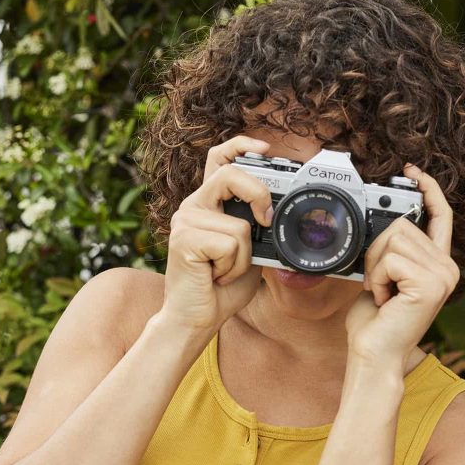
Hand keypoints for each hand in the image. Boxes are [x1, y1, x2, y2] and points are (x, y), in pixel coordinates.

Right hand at [160, 135, 273, 332]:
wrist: (196, 318)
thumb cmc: (220, 288)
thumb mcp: (249, 253)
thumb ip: (258, 230)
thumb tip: (280, 215)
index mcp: (209, 205)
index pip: (219, 158)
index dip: (241, 145)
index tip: (265, 149)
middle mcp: (193, 206)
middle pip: (230, 174)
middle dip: (259, 194)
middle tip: (266, 221)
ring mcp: (186, 221)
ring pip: (239, 224)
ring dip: (244, 257)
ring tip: (224, 271)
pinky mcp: (184, 239)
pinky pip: (230, 244)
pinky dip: (233, 267)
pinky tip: (216, 277)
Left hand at [344, 163, 459, 371]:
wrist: (374, 354)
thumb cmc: (375, 323)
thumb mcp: (385, 279)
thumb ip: (393, 253)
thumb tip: (385, 226)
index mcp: (438, 265)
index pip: (441, 215)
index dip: (428, 189)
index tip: (411, 171)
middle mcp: (448, 268)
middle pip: (404, 224)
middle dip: (377, 251)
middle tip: (378, 284)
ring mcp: (443, 276)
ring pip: (394, 237)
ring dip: (375, 266)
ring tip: (382, 293)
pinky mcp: (430, 284)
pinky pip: (390, 258)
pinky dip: (377, 277)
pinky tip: (384, 299)